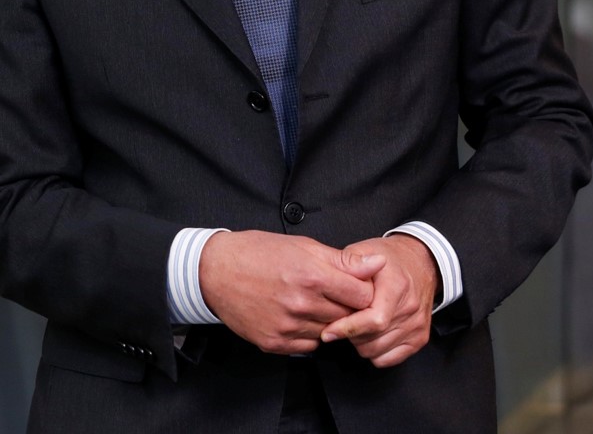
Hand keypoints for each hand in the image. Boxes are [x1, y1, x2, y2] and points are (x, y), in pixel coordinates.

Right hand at [198, 230, 383, 354]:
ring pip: (330, 333)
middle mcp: (301, 304)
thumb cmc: (256, 253)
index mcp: (311, 276)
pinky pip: (309, 345)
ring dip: (327, 321)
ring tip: (310, 302)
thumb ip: (343, 260)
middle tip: (331, 294)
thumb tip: (378, 264)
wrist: (213, 271)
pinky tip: (295, 315)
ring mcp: (287, 327)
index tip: (353, 286)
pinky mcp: (275, 343)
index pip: (364, 296)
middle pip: (349, 317)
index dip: (362, 290)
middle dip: (346, 307)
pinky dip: (308, 333)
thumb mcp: (301, 246)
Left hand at [320, 234, 437, 366]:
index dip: (347, 328)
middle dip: (349, 335)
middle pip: (373, 340)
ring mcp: (417, 326)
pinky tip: (368, 336)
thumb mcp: (362, 250)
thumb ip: (346, 265)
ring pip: (378, 352)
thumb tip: (331, 281)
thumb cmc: (388, 258)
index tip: (328, 331)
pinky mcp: (420, 338)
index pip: (374, 320)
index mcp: (396, 287)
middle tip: (339, 323)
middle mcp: (410, 308)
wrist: (420, 262)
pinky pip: (390, 359)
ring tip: (354, 325)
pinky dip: (375, 352)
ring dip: (360, 343)